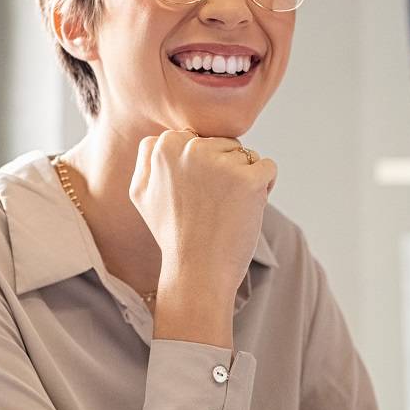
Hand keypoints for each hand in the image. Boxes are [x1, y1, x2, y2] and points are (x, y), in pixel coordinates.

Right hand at [129, 128, 277, 299]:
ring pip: (246, 156)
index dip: (202, 168)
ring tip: (225, 210)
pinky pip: (268, 167)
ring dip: (243, 180)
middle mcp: (191, 148)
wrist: (197, 272)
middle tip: (209, 206)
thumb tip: (162, 137)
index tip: (194, 195)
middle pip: (223, 144)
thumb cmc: (172, 235)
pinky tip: (246, 210)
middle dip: (224, 171)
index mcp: (164, 146)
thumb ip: (148, 158)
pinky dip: (265, 187)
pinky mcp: (248, 179)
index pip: (197, 138)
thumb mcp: (141, 193)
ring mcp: (220, 163)